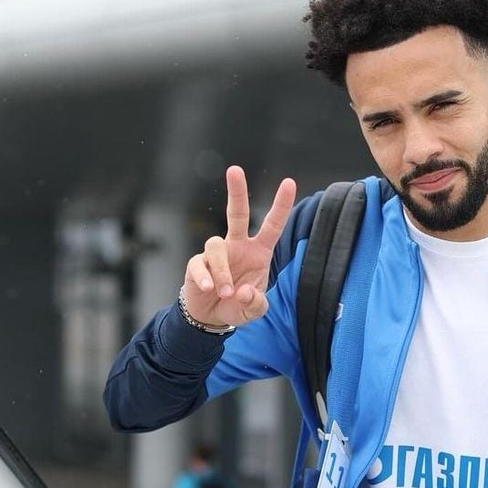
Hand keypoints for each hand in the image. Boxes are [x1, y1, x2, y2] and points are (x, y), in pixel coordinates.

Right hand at [182, 166, 296, 329]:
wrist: (211, 317)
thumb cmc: (238, 306)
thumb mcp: (254, 310)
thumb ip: (256, 304)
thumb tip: (244, 292)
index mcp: (258, 252)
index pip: (272, 225)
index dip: (281, 205)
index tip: (289, 182)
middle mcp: (238, 246)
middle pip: (236, 213)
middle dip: (236, 191)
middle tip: (234, 170)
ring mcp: (217, 254)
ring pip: (216, 246)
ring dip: (222, 271)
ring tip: (225, 292)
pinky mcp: (197, 264)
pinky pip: (200, 264)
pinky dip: (206, 277)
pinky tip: (210, 289)